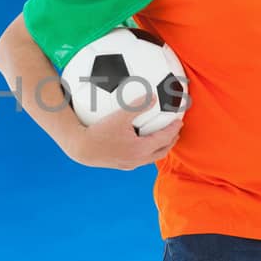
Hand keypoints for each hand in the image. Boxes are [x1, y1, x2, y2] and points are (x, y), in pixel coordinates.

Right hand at [65, 93, 182, 170]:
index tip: (179, 121)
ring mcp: (129, 164)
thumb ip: (137, 106)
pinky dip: (146, 150)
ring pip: (151, 157)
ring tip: (162, 138)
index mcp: (141, 149)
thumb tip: (153, 96)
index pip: (164, 138)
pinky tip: (140, 143)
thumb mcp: (119, 116)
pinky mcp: (121, 165)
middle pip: (161, 151)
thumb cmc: (99, 132)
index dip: (173, 129)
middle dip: (170, 141)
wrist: (81, 149)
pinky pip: (140, 158)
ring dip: (159, 147)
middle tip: (175, 131)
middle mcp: (137, 159)